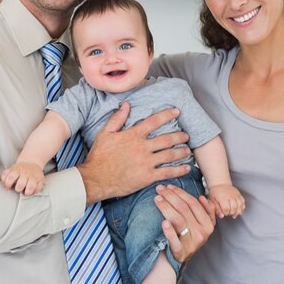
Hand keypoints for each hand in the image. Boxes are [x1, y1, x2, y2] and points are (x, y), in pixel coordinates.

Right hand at [1, 162, 44, 195]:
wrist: (31, 162)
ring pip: (11, 177)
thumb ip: (38, 188)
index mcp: (33, 177)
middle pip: (20, 183)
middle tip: (18, 189)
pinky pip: (4, 173)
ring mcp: (17, 170)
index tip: (26, 193)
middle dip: (18, 188)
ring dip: (8, 184)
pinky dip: (3, 179)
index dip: (28, 192)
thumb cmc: (35, 175)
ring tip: (8, 188)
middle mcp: (25, 173)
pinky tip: (4, 183)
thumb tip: (32, 193)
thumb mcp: (40, 180)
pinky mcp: (11, 168)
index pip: (31, 186)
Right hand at [77, 102, 191, 203]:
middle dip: (179, 136)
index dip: (167, 115)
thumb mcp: (105, 134)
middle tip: (186, 135)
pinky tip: (187, 168)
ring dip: (182, 152)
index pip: (154, 121)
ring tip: (188, 150)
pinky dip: (179, 170)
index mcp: (133, 135)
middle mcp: (142, 147)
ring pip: (170, 155)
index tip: (177, 111)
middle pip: (167, 139)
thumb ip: (117, 118)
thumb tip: (126, 105)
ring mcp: (146, 162)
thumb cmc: (99, 157)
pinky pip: (167, 172)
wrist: (95, 179)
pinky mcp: (148, 177)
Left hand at [155, 183, 214, 262]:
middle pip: (184, 210)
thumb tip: (202, 197)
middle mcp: (201, 233)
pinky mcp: (180, 253)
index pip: (193, 204)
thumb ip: (205, 211)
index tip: (169, 186)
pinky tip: (163, 222)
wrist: (181, 258)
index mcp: (208, 225)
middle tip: (159, 189)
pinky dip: (169, 231)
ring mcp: (191, 243)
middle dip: (171, 196)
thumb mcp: (202, 225)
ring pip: (179, 221)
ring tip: (157, 199)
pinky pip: (174, 241)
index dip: (181, 193)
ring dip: (167, 207)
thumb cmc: (190, 237)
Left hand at [209, 184, 244, 218]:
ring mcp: (235, 194)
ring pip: (240, 205)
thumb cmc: (215, 193)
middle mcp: (230, 195)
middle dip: (232, 213)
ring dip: (238, 211)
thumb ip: (217, 209)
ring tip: (234, 214)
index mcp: (222, 197)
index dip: (226, 213)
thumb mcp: (212, 201)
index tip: (224, 213)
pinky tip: (238, 210)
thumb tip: (222, 216)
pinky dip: (242, 207)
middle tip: (228, 213)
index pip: (226, 208)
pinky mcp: (239, 194)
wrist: (220, 184)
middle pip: (234, 207)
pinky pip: (243, 202)